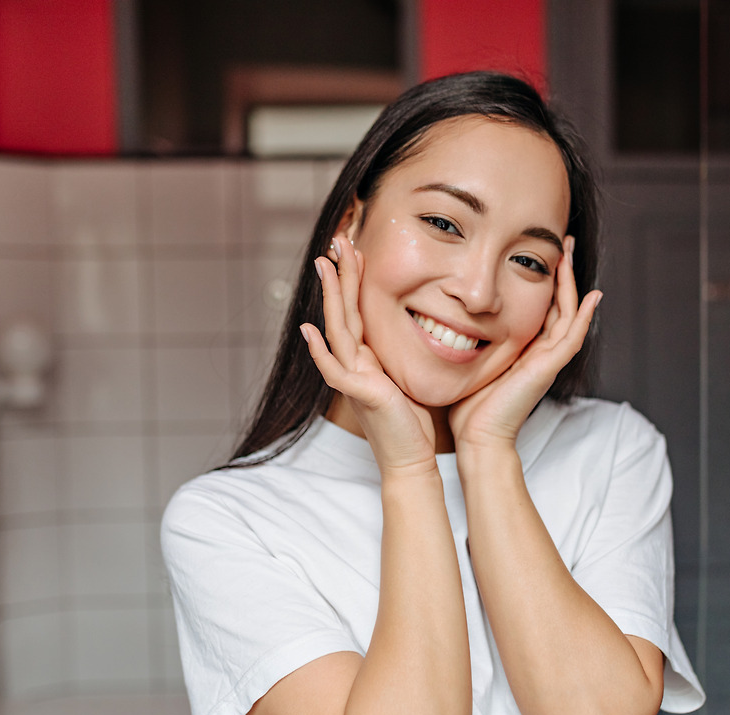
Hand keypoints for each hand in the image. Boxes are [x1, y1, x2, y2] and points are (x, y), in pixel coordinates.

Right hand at [300, 235, 438, 473]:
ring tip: (324, 264)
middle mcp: (355, 363)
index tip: (357, 248)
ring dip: (331, 297)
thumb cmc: (414, 422)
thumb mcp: (408, 375)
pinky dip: (320, 351)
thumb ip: (401, 352)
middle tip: (336, 240)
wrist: (411, 458)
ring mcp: (353, 378)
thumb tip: (420, 326)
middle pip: (343, 311)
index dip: (355, 279)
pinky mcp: (359, 395)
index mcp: (367, 357)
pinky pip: (333, 370)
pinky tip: (309, 331)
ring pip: (337, 330)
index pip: (358, 309)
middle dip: (340, 275)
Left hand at [449, 235, 600, 453]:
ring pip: (568, 313)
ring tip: (570, 253)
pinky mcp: (549, 369)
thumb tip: (442, 313)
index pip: (539, 304)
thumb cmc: (468, 406)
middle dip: (561, 271)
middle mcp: (540, 351)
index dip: (541, 277)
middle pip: (558, 302)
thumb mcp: (467, 359)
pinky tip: (592, 296)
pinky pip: (572, 337)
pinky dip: (584, 316)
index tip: (536, 249)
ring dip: (571, 282)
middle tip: (561, 241)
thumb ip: (465, 338)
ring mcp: (548, 360)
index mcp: (523, 348)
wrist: (478, 437)